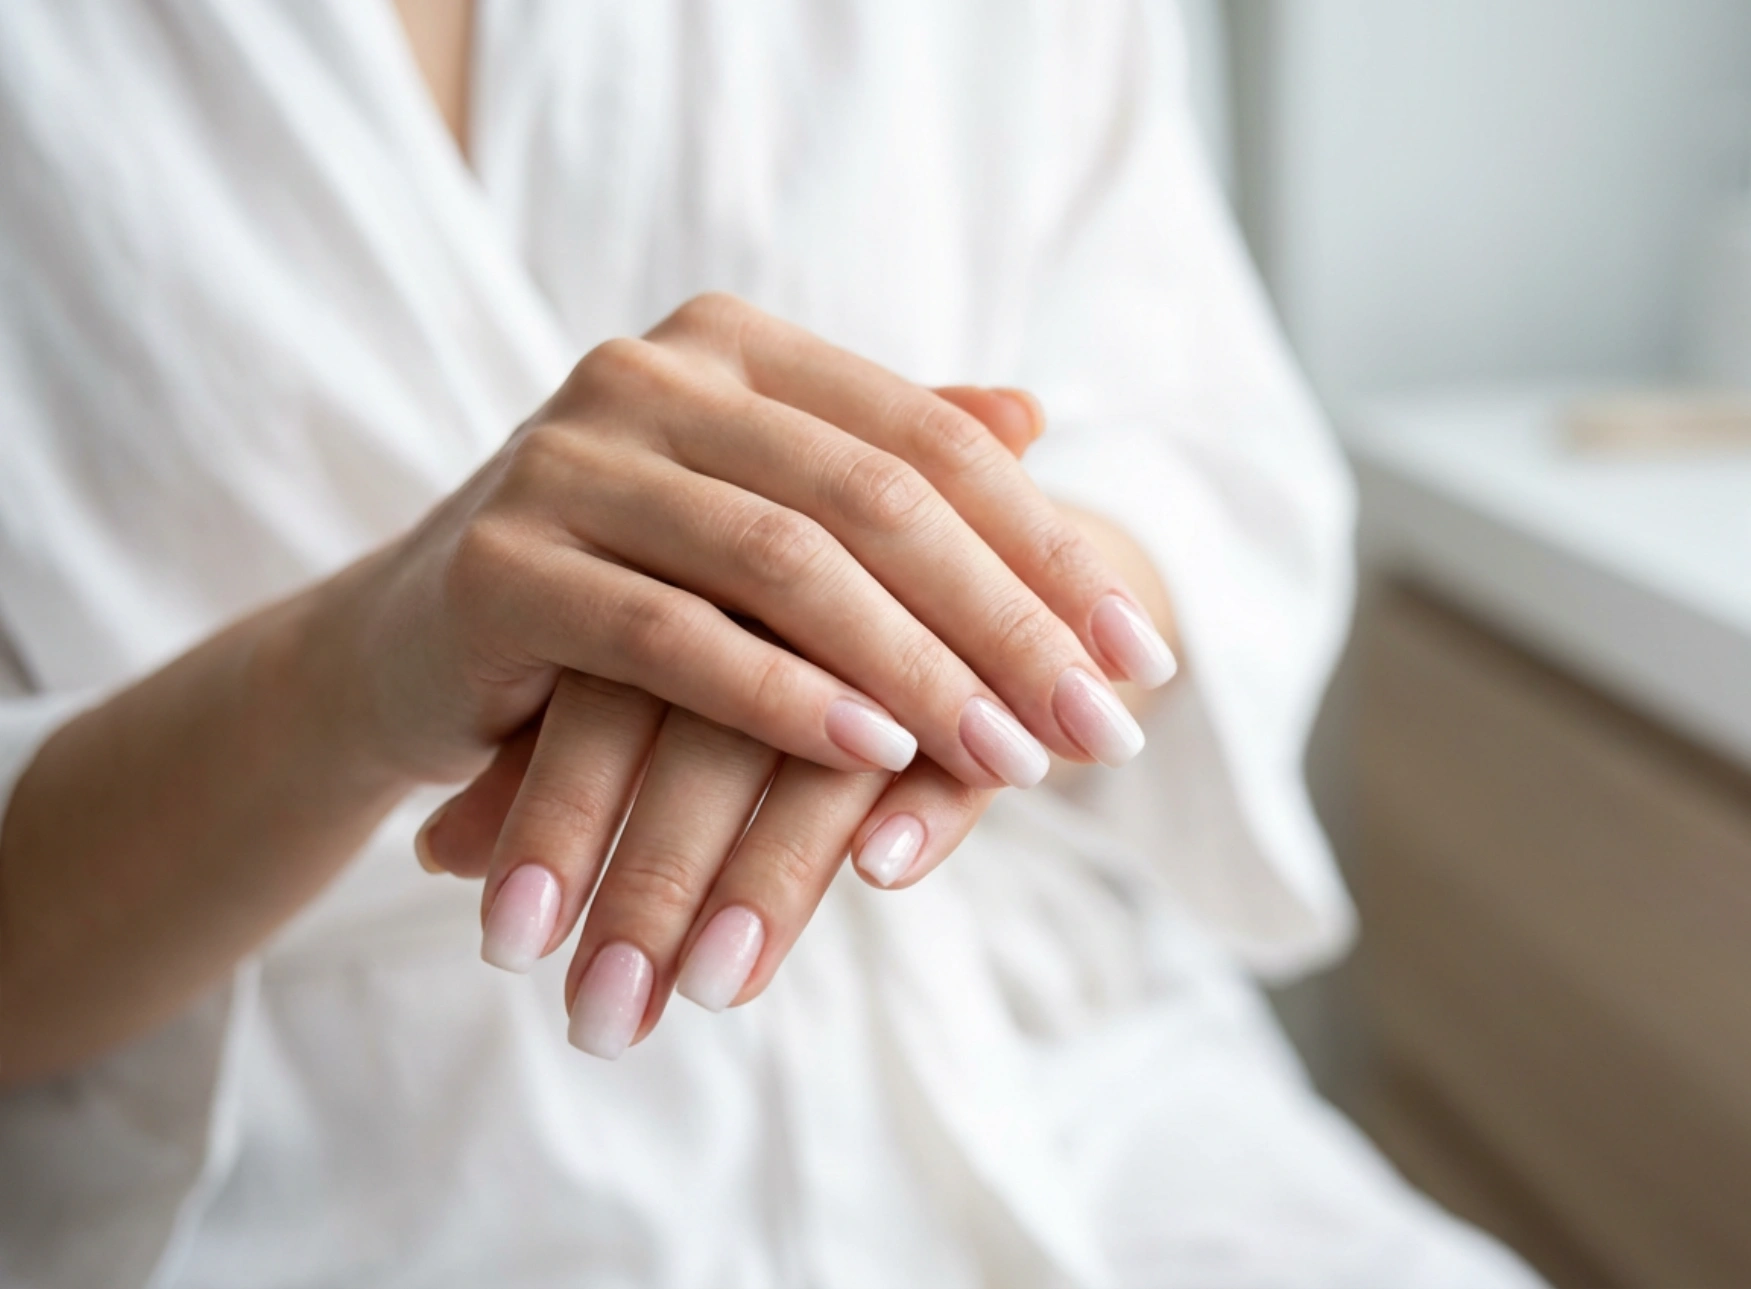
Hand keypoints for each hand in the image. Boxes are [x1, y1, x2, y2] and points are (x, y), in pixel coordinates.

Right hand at [332, 294, 1173, 800]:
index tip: (1142, 660)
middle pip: (878, 499)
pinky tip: (875, 759)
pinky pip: (670, 635)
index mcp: (736, 351)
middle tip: (1101, 735)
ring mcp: (567, 458)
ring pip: (785, 563)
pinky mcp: (499, 563)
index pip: (934, 444)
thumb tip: (1034, 415)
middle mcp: (652, 376)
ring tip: (1013, 762)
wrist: (411, 648)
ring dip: (919, 673)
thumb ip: (881, 465)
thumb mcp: (763, 524)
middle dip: (1009, 626)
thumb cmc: (622, 587)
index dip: (1052, 552)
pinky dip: (783, 698)